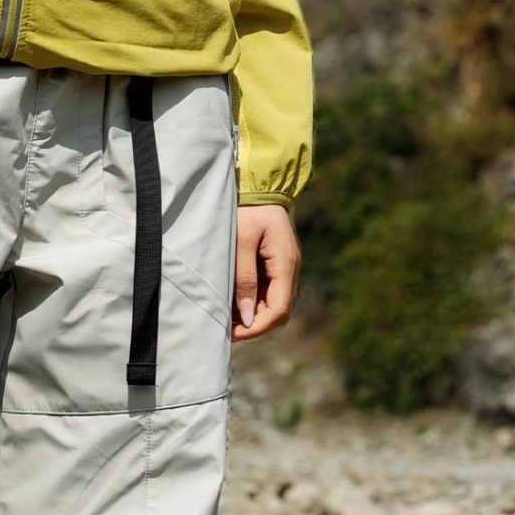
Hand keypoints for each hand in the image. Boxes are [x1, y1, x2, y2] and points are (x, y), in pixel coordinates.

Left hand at [231, 202, 299, 340]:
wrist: (258, 181)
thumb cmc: (248, 208)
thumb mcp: (242, 241)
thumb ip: (245, 278)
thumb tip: (247, 317)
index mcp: (286, 264)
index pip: (279, 310)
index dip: (257, 327)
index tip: (233, 332)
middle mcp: (289, 268)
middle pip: (277, 310)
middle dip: (253, 323)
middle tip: (225, 327)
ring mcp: (283, 265)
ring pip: (272, 301)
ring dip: (251, 312)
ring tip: (225, 316)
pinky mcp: (274, 260)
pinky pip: (267, 287)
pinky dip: (251, 298)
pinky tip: (232, 299)